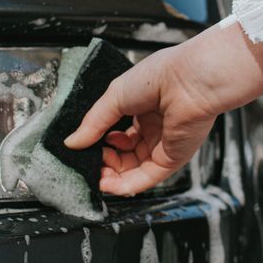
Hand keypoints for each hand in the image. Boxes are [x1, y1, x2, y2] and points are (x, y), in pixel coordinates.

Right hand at [65, 20, 262, 195]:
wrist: (190, 81)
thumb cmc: (159, 76)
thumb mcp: (115, 97)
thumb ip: (93, 123)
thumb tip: (72, 142)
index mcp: (142, 108)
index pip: (116, 133)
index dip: (99, 142)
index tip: (82, 147)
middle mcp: (153, 128)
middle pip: (123, 154)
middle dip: (104, 161)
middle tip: (87, 163)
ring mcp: (163, 145)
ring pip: (133, 169)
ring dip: (112, 176)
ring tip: (95, 175)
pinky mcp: (172, 159)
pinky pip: (147, 177)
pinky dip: (126, 185)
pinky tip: (108, 185)